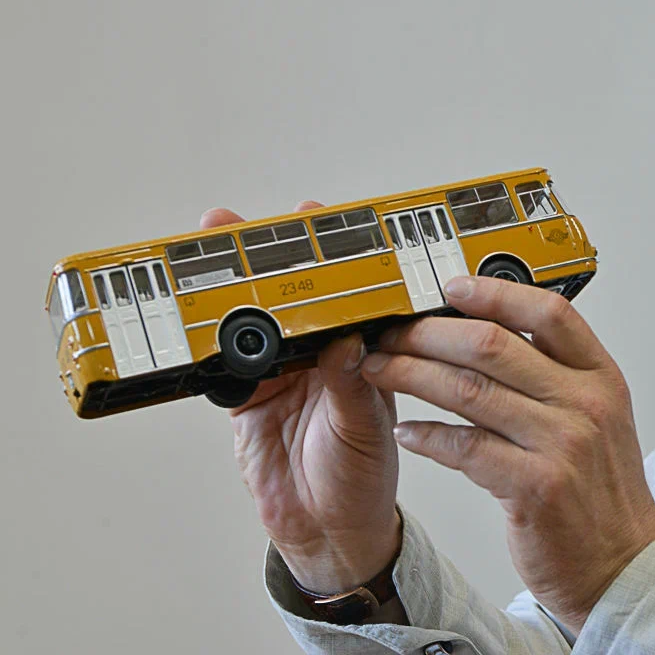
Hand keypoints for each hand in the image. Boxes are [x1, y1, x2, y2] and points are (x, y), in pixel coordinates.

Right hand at [200, 203, 401, 594]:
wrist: (329, 531)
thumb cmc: (364, 479)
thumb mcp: (365, 428)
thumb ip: (351, 384)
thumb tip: (346, 340)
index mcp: (362, 351)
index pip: (346, 292)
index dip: (329, 254)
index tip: (315, 219)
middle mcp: (322, 355)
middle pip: (291, 296)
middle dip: (264, 257)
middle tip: (237, 225)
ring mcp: (282, 374)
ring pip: (253, 322)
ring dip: (230, 291)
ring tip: (207, 257)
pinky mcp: (248, 399)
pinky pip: (224, 364)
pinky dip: (207, 345)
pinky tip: (194, 320)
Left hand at [360, 276, 654, 634]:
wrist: (622, 568)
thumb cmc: (600, 494)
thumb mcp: (598, 420)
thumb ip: (556, 377)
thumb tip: (491, 335)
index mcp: (601, 378)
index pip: (549, 312)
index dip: (495, 292)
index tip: (451, 286)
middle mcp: (585, 404)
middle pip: (494, 344)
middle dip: (431, 332)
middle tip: (394, 332)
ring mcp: (562, 445)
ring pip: (469, 390)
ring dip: (413, 375)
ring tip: (380, 369)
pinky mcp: (535, 487)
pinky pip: (464, 447)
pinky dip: (427, 436)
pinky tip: (405, 431)